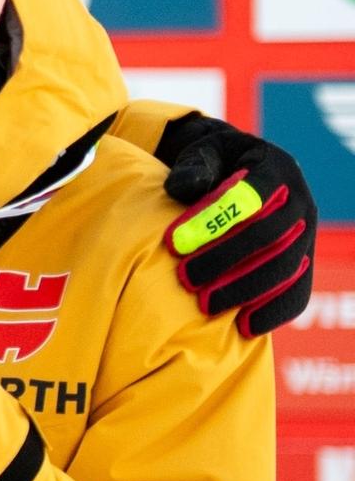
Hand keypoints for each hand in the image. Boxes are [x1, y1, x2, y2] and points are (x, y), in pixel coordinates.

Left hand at [158, 113, 314, 336]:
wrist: (236, 171)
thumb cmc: (213, 163)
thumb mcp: (202, 152)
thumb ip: (194, 166)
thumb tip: (182, 188)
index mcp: (275, 168)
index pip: (250, 195)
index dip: (213, 220)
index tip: (173, 243)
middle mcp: (299, 201)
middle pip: (269, 235)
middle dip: (225, 259)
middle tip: (185, 279)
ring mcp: (306, 233)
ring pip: (285, 266)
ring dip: (246, 289)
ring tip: (205, 306)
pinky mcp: (304, 262)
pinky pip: (299, 290)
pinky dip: (275, 310)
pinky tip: (246, 327)